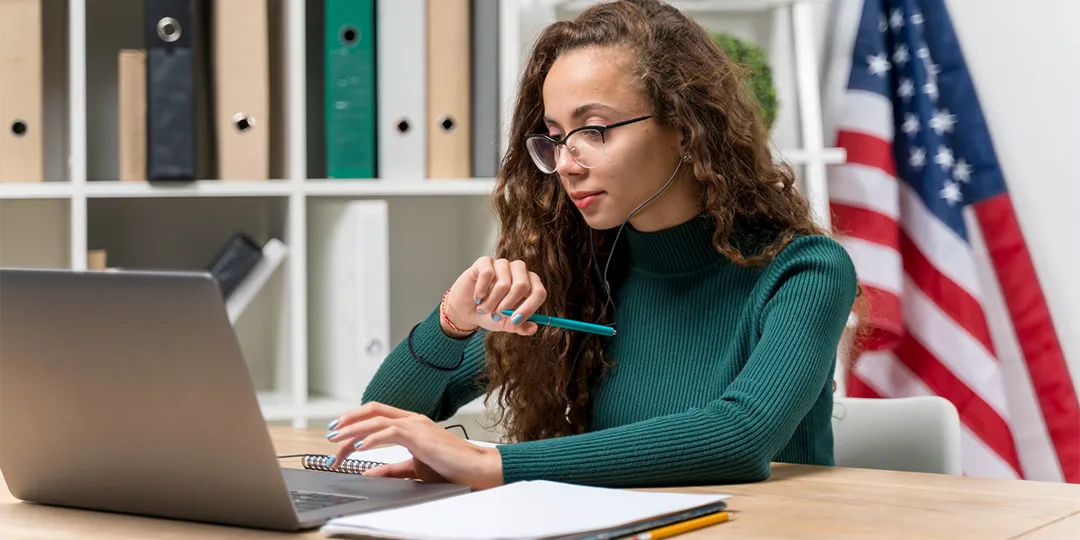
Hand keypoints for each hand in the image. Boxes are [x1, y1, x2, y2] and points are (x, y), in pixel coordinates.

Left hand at [325, 402, 503, 489]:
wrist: (476, 468)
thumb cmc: (451, 467)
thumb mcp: (414, 468)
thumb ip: (392, 469)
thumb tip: (368, 472)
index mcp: (411, 424)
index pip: (377, 414)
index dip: (355, 421)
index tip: (338, 433)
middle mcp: (412, 419)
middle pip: (372, 411)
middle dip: (347, 420)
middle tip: (330, 433)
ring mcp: (416, 424)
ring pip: (376, 419)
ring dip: (352, 430)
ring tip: (336, 441)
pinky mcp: (419, 435)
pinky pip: (389, 432)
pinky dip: (370, 438)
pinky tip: (358, 447)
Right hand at [442, 256, 546, 337]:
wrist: (467, 309)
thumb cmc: (490, 314)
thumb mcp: (506, 324)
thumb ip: (520, 326)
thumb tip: (533, 328)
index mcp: (530, 285)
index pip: (539, 292)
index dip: (529, 308)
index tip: (515, 320)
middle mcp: (519, 271)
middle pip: (522, 285)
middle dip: (507, 306)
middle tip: (496, 315)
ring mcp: (502, 264)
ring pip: (503, 284)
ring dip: (491, 303)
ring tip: (484, 309)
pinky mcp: (485, 262)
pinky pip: (487, 274)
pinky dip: (481, 290)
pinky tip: (478, 297)